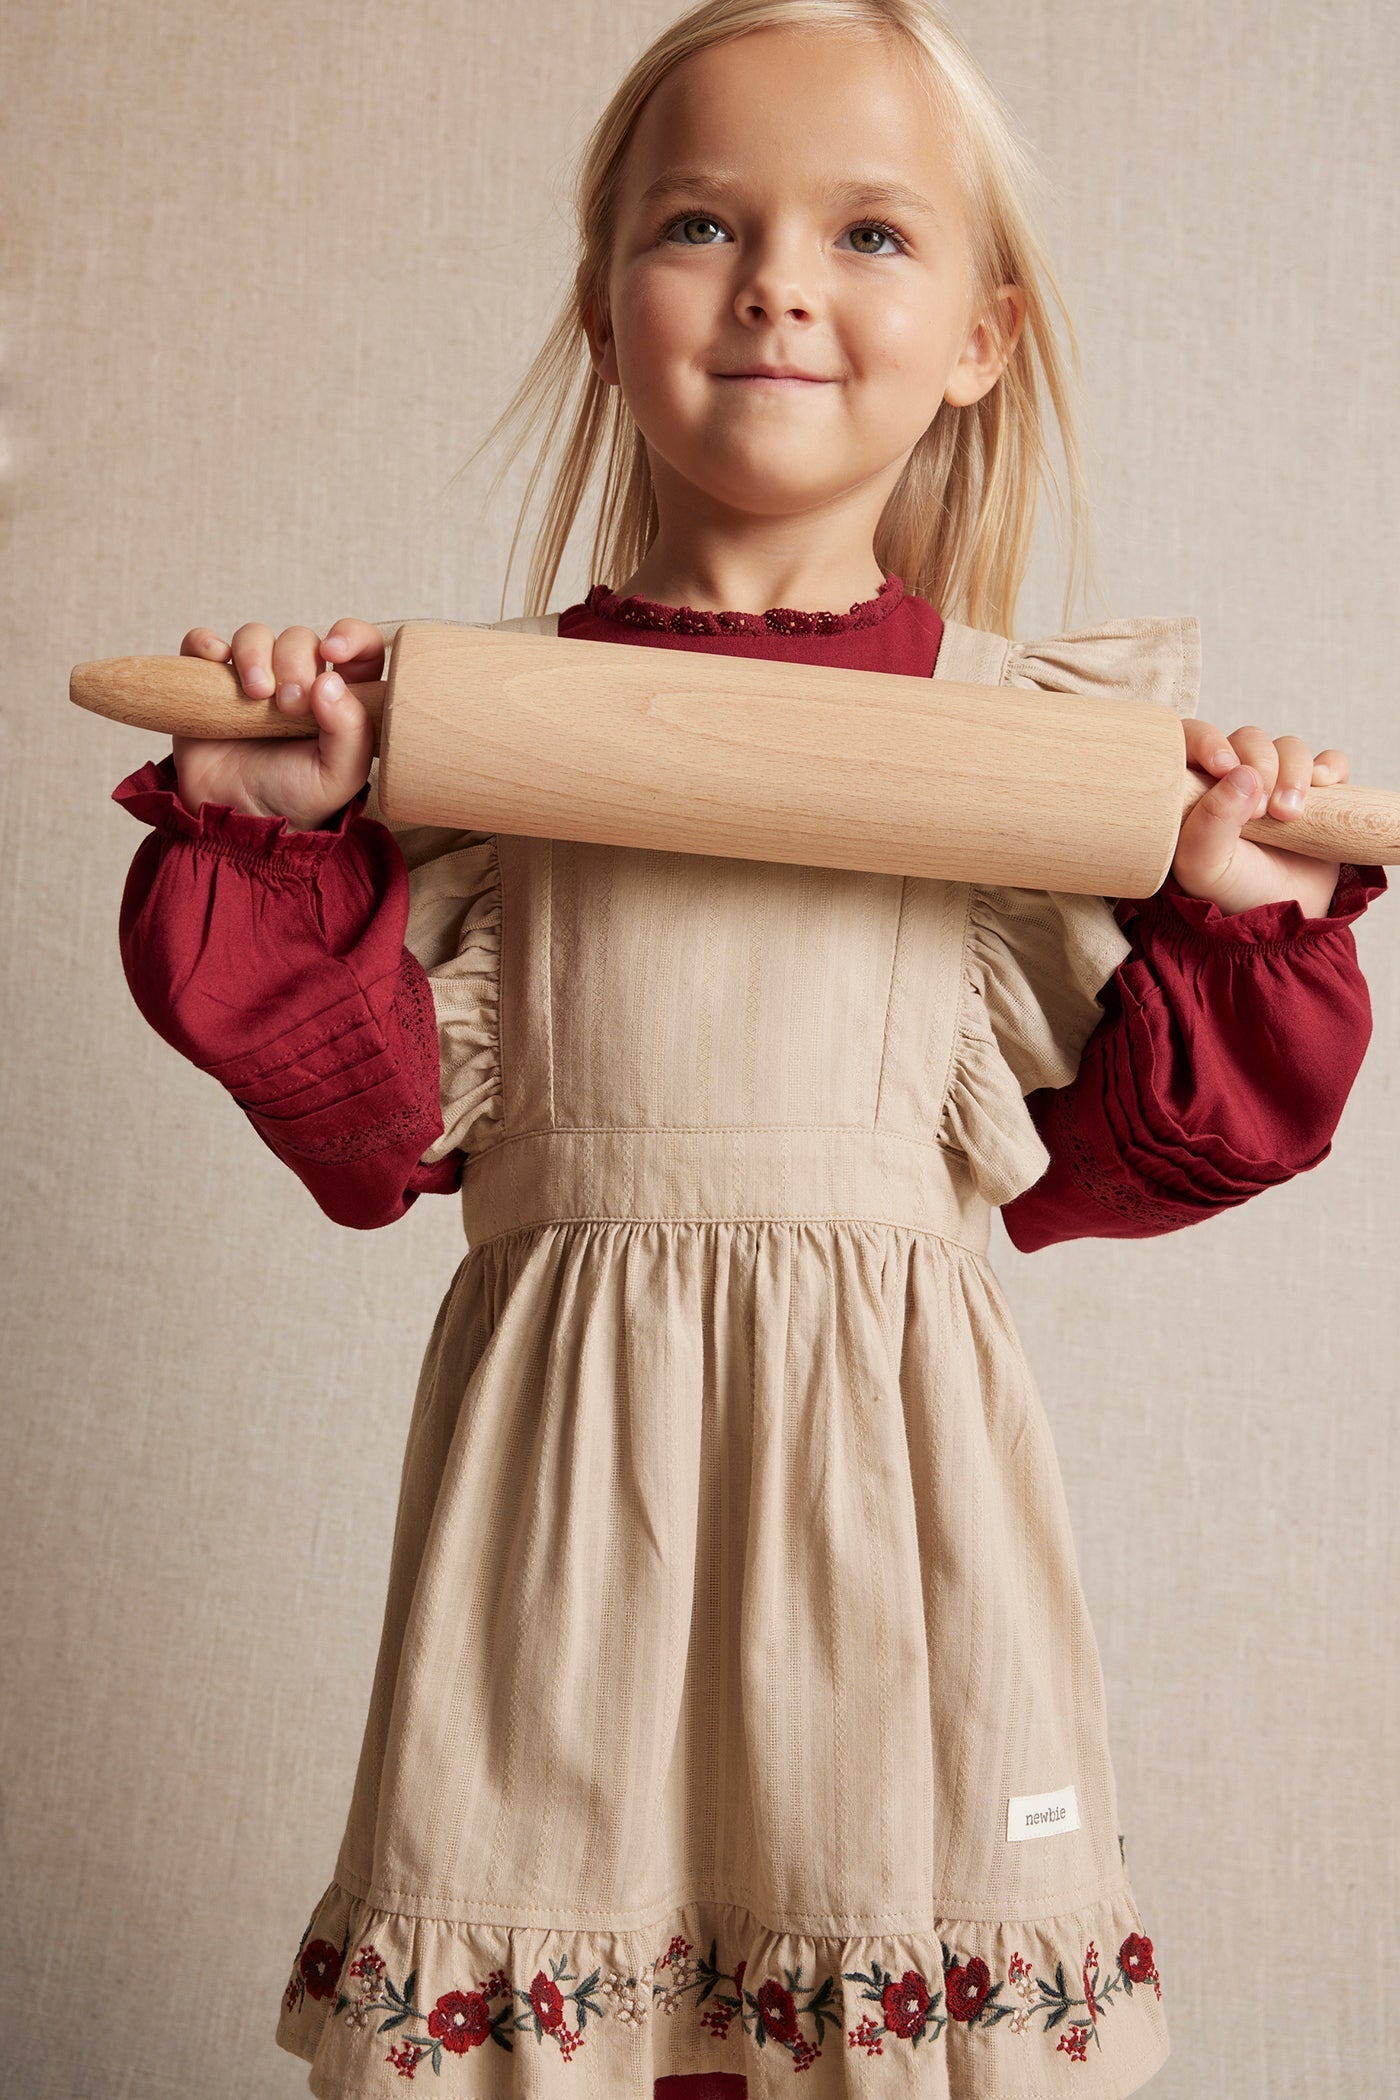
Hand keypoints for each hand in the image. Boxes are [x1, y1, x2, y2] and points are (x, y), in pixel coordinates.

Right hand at [170, 619, 383, 832]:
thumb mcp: (338, 777)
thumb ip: (351, 732)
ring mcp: (251, 679)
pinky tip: (214, 660)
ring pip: (255, 635)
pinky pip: (202, 643)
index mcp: (338, 697)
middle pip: (300, 639)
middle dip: (296, 662)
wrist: (236, 818)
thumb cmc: (294, 799)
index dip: (351, 635)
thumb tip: (330, 680)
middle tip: (289, 706)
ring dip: (255, 654)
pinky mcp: (209, 683)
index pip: (359, 646)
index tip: (334, 650)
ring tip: (255, 694)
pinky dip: (205, 643)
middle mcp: (297, 680)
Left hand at [1171, 717, 1351, 917]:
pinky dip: (1330, 768)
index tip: (1223, 766)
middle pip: (1249, 739)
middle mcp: (1234, 777)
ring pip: (1288, 747)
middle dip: (1260, 765)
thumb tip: (1242, 773)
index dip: (1209, 739)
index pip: (1193, 737)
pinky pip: (1329, 762)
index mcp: (1195, 787)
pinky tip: (1325, 788)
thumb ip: (1212, 821)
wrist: (1279, 919)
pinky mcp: (1317, 794)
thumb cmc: (1229, 892)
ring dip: (1294, 773)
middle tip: (1262, 811)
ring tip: (1290, 815)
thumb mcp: (1205, 866)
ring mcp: (1278, 782)